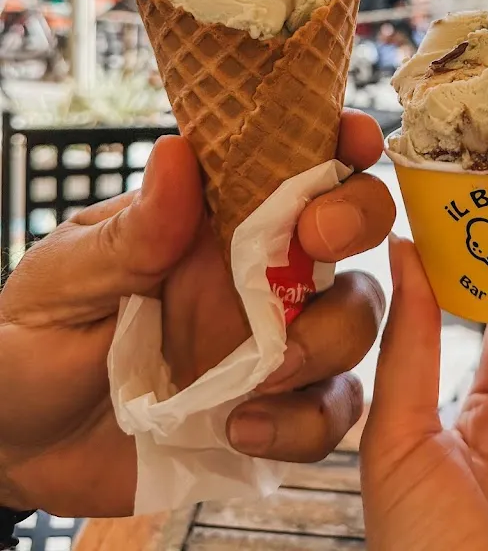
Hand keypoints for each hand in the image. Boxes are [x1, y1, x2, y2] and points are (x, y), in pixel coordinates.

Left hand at [0, 109, 394, 516]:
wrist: (16, 444)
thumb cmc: (31, 342)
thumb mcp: (64, 279)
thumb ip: (131, 233)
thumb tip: (180, 154)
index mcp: (211, 218)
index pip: (292, 161)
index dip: (338, 142)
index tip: (352, 140)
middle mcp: (257, 269)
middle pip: (351, 226)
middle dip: (354, 220)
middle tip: (315, 243)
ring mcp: (272, 339)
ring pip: (355, 316)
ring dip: (328, 338)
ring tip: (260, 375)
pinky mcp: (274, 408)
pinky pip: (330, 409)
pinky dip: (306, 421)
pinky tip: (242, 429)